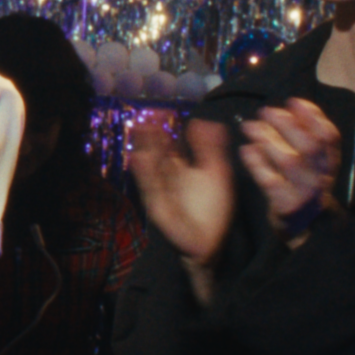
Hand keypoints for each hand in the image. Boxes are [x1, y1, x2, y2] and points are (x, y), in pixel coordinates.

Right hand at [128, 113, 234, 270]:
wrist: (207, 242)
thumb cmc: (213, 209)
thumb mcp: (216, 173)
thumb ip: (210, 149)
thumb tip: (204, 120)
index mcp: (180, 166)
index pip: (169, 144)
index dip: (165, 129)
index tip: (162, 112)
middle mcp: (167, 175)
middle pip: (156, 151)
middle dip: (151, 135)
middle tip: (147, 117)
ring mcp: (160, 189)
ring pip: (150, 165)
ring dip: (144, 148)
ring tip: (141, 130)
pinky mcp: (156, 204)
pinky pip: (149, 186)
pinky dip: (144, 173)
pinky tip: (139, 158)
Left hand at [239, 98, 340, 243]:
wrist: (306, 229)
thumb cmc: (303, 186)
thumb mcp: (314, 165)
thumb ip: (307, 140)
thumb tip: (288, 107)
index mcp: (329, 164)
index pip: (329, 136)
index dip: (313, 116)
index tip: (293, 101)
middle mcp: (321, 177)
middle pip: (309, 146)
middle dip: (287, 124)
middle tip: (265, 111)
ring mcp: (304, 193)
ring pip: (289, 161)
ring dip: (268, 139)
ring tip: (249, 126)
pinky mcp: (285, 206)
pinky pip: (270, 181)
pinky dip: (256, 163)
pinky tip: (245, 150)